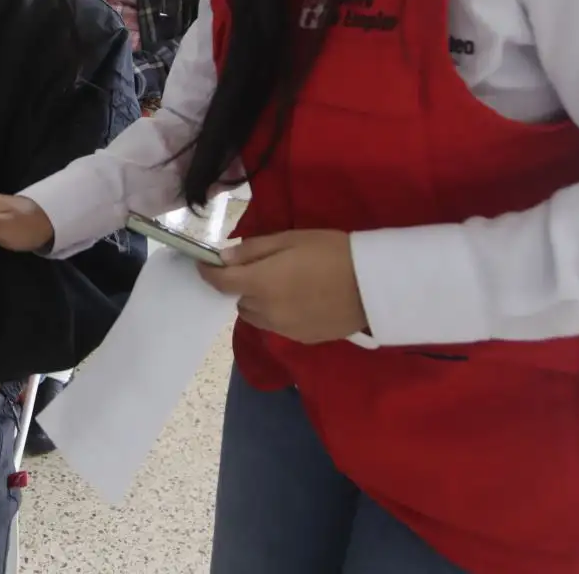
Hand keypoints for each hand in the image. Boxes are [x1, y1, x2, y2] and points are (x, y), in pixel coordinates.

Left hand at [200, 230, 368, 344]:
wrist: (373, 284)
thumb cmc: (332, 252)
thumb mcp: (290, 239)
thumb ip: (252, 250)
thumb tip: (223, 258)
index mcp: (260, 283)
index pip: (220, 282)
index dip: (208, 272)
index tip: (205, 263)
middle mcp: (266, 311)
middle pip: (239, 301)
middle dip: (243, 286)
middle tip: (263, 270)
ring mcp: (284, 329)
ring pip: (257, 317)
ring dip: (259, 302)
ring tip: (282, 286)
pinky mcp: (302, 339)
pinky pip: (278, 326)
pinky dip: (279, 314)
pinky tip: (300, 300)